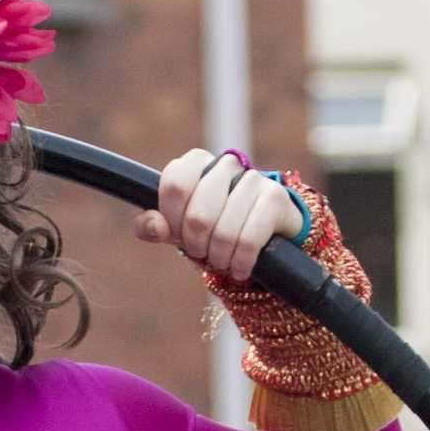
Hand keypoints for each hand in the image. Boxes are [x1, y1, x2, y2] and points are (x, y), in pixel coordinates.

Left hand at [143, 147, 310, 287]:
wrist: (265, 231)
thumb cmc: (215, 226)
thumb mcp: (180, 227)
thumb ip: (155, 226)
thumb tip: (154, 227)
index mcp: (197, 162)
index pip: (175, 186)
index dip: (173, 219)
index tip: (178, 234)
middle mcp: (226, 164)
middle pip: (198, 215)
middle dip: (196, 245)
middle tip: (201, 252)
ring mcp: (253, 179)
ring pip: (224, 231)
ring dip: (220, 258)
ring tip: (222, 262)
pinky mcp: (274, 198)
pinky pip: (249, 240)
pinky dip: (241, 262)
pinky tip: (240, 269)